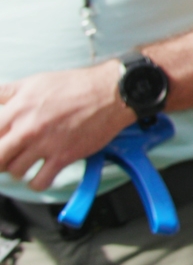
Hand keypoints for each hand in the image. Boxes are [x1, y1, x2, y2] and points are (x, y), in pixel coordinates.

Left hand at [0, 62, 133, 191]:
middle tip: (9, 156)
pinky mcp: (63, 157)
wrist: (110, 93)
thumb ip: (7, 93)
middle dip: (2, 158)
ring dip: (18, 170)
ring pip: (15, 172)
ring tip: (27, 163)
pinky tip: (42, 173)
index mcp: (17, 109)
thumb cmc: (75, 86)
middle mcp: (27, 129)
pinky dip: (37, 182)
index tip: (3, 143)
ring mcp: (45, 145)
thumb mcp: (34, 82)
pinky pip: (39, 182)